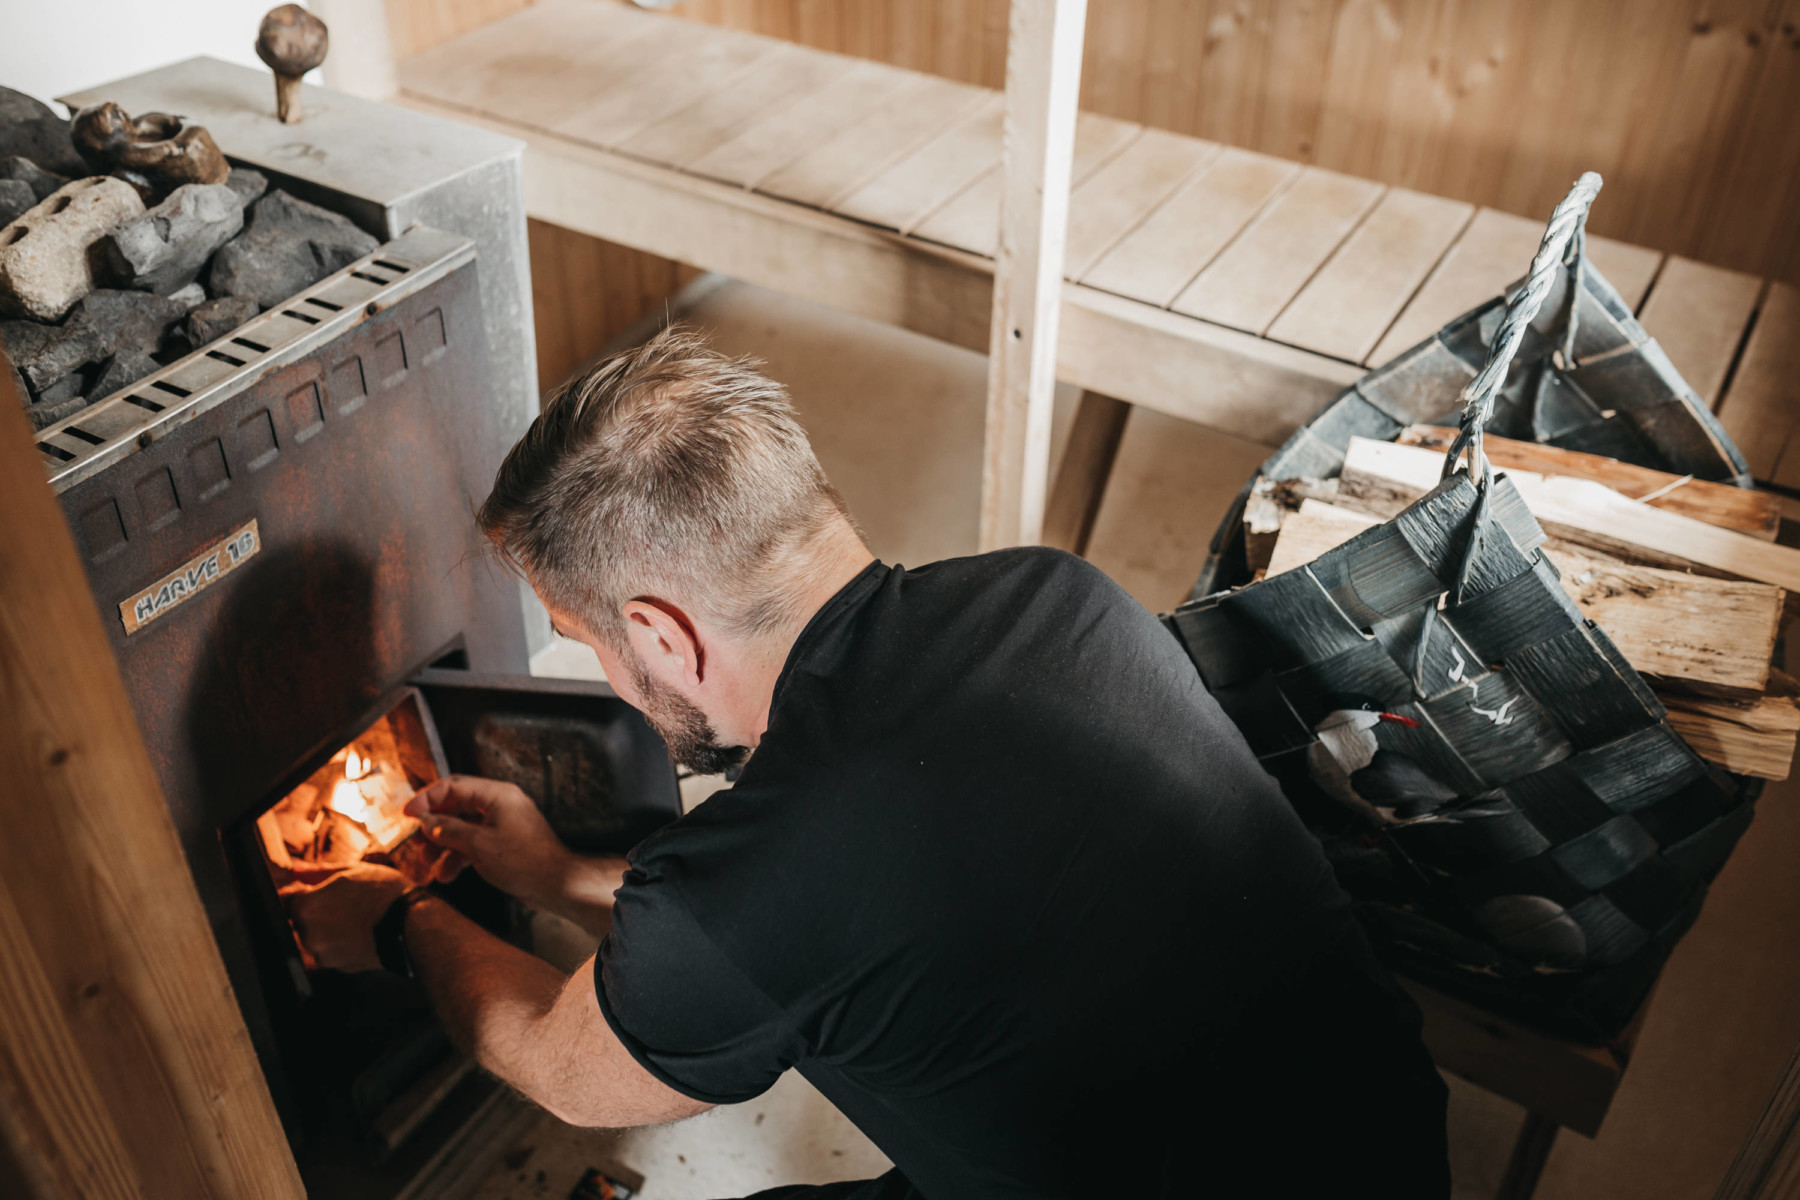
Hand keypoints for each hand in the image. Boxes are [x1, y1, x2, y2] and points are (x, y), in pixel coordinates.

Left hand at [280, 862, 407, 972]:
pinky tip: (359, 932)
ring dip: (328, 929)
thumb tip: (296, 870)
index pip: (285, 900)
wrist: (412, 926)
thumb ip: (319, 871)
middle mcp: (308, 934)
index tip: (314, 891)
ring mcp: (323, 954)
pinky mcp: (338, 967)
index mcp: (307, 907)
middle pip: (300, 921)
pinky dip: (340, 944)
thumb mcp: (354, 871)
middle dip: (316, 912)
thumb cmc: (385, 894)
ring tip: (355, 918)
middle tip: (343, 903)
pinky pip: (331, 952)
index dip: (301, 894)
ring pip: (316, 938)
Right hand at [405, 775, 577, 908]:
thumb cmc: (524, 861)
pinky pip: (475, 843)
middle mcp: (500, 805)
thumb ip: (449, 830)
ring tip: (429, 865)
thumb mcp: (478, 844)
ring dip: (444, 846)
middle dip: (433, 827)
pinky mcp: (505, 843)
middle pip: (456, 807)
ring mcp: (503, 824)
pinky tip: (447, 874)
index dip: (427, 798)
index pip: (454, 785)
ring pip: (463, 828)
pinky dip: (459, 856)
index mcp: (497, 795)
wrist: (556, 884)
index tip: (407, 814)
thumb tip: (427, 822)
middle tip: (416, 844)